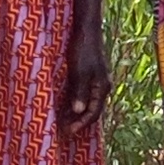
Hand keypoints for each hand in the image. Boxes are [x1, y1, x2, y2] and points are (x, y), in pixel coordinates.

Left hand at [60, 15, 108, 133]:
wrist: (86, 30)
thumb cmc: (82, 49)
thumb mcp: (79, 71)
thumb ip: (80, 92)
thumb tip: (78, 111)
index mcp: (102, 88)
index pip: (93, 113)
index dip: (81, 125)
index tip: (68, 133)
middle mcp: (101, 87)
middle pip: (91, 111)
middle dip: (78, 123)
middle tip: (63, 133)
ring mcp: (95, 82)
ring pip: (86, 104)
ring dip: (75, 115)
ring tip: (62, 123)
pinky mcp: (88, 76)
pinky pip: (82, 95)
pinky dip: (73, 104)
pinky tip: (63, 107)